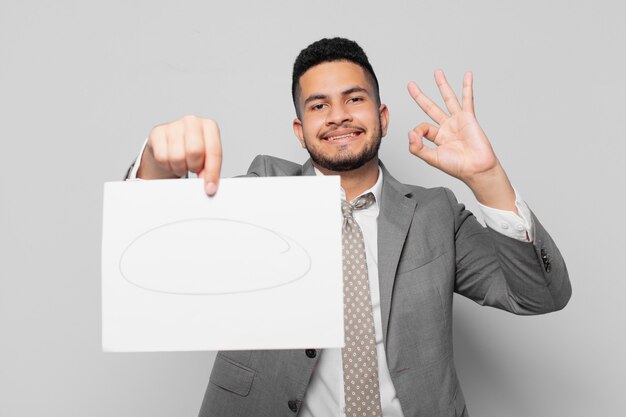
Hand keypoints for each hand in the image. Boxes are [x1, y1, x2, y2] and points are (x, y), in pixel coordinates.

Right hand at [138, 115, 221, 194]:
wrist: (171, 144)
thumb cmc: (192, 150)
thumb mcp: (206, 157)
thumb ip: (210, 169)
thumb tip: (209, 185)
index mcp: (210, 126)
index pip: (214, 151)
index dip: (212, 172)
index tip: (210, 188)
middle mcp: (192, 122)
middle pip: (194, 151)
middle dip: (194, 166)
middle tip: (193, 168)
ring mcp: (173, 125)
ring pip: (177, 157)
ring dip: (180, 167)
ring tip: (182, 163)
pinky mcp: (157, 132)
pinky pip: (162, 157)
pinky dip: (167, 165)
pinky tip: (171, 160)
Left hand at [408, 70, 517, 210]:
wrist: (476, 168)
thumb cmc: (457, 166)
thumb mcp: (432, 158)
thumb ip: (417, 148)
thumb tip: (409, 133)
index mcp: (437, 137)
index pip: (421, 127)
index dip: (417, 131)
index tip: (417, 138)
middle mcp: (446, 127)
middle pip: (430, 107)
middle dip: (420, 96)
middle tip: (411, 85)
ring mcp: (458, 121)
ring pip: (448, 99)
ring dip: (442, 85)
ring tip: (437, 72)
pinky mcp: (469, 117)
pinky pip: (467, 99)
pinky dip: (467, 87)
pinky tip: (467, 75)